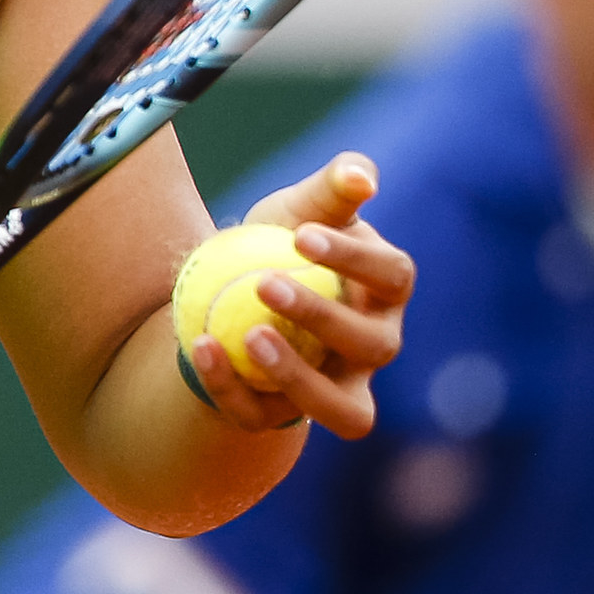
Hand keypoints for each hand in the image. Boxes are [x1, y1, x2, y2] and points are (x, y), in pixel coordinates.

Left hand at [189, 152, 413, 438]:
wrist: (231, 295)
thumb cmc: (280, 246)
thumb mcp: (300, 210)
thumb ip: (331, 189)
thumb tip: (361, 176)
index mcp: (385, 292)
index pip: (393, 277)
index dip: (355, 260)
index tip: (301, 235)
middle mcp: (374, 347)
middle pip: (373, 345)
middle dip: (324, 317)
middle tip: (266, 284)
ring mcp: (338, 390)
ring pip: (342, 410)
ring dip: (299, 378)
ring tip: (250, 334)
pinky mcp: (285, 416)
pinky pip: (263, 415)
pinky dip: (229, 386)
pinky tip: (200, 345)